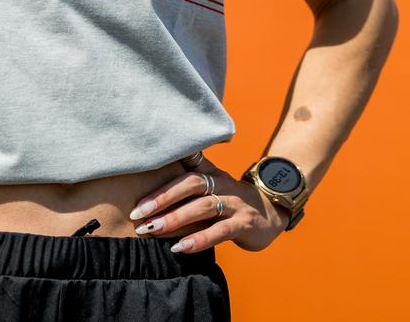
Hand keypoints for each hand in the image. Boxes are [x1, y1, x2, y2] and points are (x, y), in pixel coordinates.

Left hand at [127, 157, 289, 253]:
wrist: (271, 213)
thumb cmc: (230, 200)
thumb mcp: (212, 185)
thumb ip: (187, 180)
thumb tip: (152, 176)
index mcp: (212, 172)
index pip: (189, 161)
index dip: (167, 162)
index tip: (141, 169)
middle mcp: (222, 183)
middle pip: (192, 183)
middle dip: (162, 197)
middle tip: (138, 212)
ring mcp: (235, 203)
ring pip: (204, 207)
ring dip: (175, 218)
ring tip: (152, 229)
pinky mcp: (244, 223)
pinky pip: (220, 231)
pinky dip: (199, 240)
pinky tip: (179, 248)